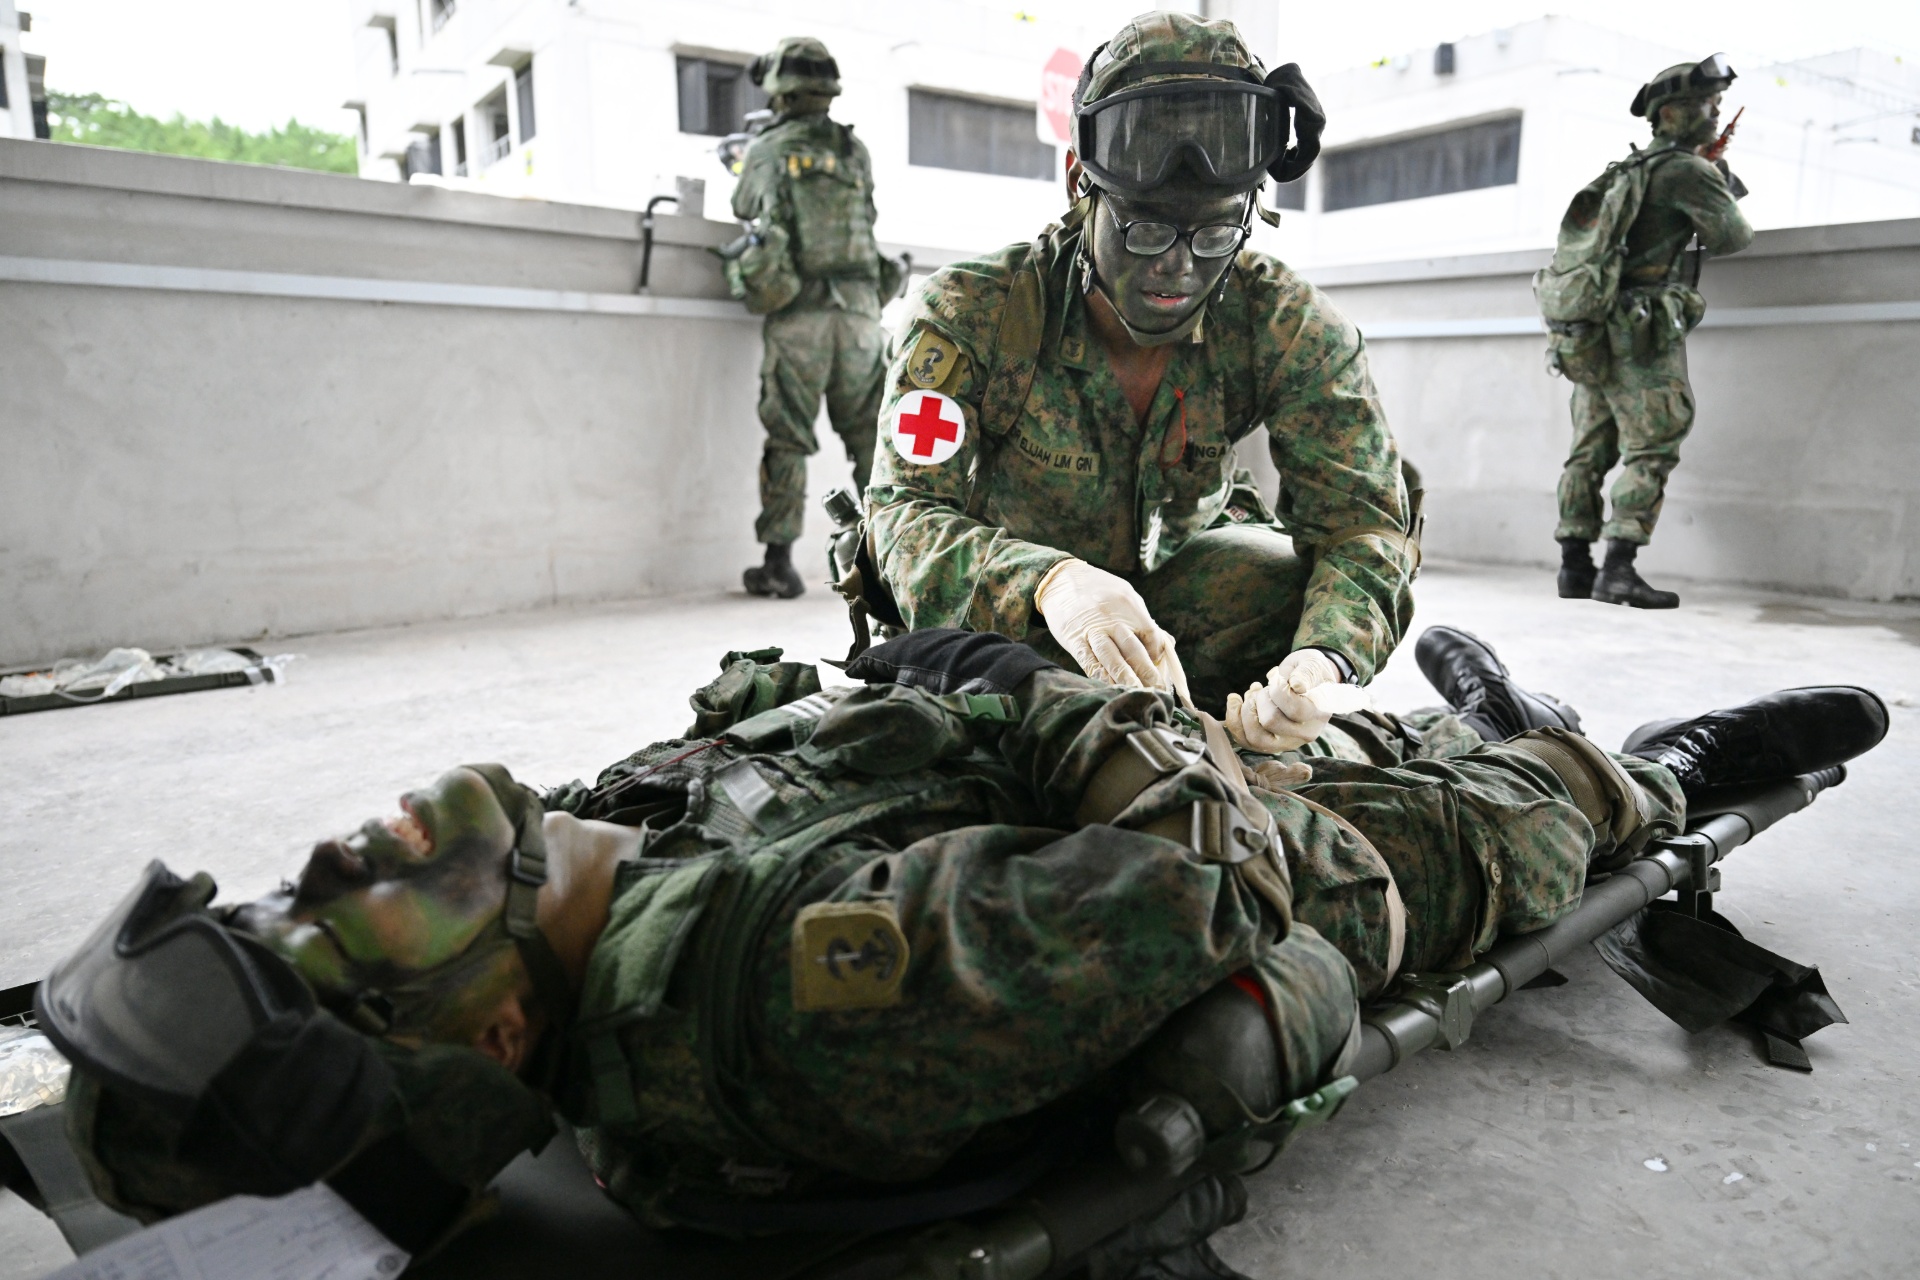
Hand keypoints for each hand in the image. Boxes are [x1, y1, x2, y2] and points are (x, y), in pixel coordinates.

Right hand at [1034, 558, 1189, 699]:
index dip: (1156, 653)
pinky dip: (1101, 677)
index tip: (1158, 666)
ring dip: (1125, 679)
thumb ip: (1143, 620)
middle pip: (1133, 649)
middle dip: (1147, 674)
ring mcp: (1091, 630)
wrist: (1061, 579)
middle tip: (1158, 692)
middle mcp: (1111, 618)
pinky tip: (1110, 688)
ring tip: (1136, 695)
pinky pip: (1089, 661)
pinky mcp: (1073, 639)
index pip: (1150, 634)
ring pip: (1111, 658)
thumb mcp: (1125, 595)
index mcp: (1128, 605)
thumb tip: (1166, 645)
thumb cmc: (1098, 589)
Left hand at [1225, 649, 1367, 752]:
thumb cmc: (1308, 671)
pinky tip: (1236, 700)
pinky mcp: (1268, 745)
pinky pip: (1243, 739)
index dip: (1279, 690)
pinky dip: (1234, 718)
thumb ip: (1307, 672)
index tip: (1280, 679)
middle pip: (1270, 721)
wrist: (1304, 683)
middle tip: (1265, 688)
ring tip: (1252, 693)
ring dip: (1246, 710)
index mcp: (1319, 714)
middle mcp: (1304, 734)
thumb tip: (1297, 685)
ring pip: (1254, 738)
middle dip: (1260, 698)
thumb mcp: (1312, 664)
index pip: (1294, 708)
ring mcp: (1286, 743)